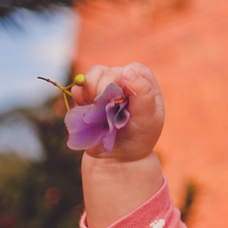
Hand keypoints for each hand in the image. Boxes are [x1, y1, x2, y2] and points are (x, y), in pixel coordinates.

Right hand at [78, 63, 165, 227]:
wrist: (118, 158)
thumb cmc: (138, 138)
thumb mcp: (148, 120)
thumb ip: (143, 94)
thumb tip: (128, 71)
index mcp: (145, 85)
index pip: (134, 69)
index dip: (124, 79)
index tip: (119, 98)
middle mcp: (125, 83)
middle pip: (111, 71)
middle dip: (105, 89)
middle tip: (106, 109)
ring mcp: (106, 88)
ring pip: (93, 74)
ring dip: (91, 90)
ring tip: (97, 110)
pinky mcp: (89, 96)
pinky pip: (79, 87)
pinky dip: (79, 96)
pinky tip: (87, 112)